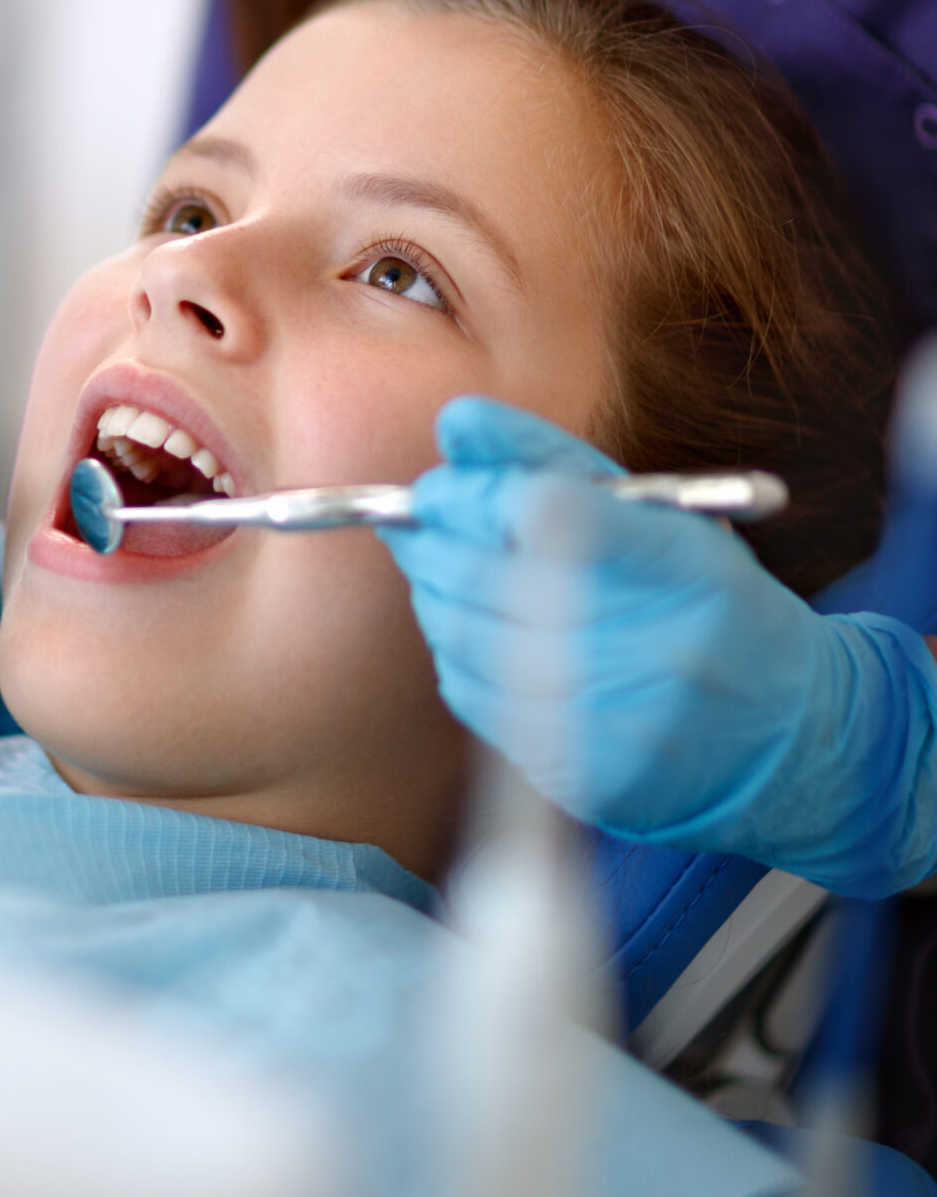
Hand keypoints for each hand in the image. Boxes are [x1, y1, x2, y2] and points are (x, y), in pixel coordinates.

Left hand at [386, 397, 936, 891]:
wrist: (779, 733)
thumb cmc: (703, 598)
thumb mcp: (653, 510)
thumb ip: (549, 457)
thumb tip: (454, 420)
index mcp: (685, 564)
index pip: (546, 513)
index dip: (473, 495)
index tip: (442, 485)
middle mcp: (656, 647)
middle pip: (488, 577)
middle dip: (429, 537)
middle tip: (417, 518)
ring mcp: (618, 721)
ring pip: (466, 637)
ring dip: (433, 592)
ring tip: (442, 567)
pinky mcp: (584, 776)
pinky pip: (474, 698)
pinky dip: (456, 653)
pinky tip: (476, 630)